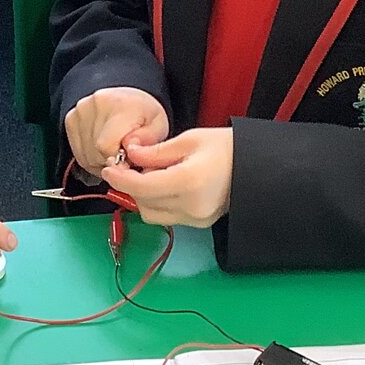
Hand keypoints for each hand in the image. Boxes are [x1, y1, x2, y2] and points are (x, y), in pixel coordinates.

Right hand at [63, 87, 169, 176]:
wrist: (127, 99)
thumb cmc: (143, 114)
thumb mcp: (158, 126)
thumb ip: (148, 140)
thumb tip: (129, 148)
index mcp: (120, 104)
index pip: (106, 146)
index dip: (119, 161)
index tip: (130, 161)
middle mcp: (95, 104)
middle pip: (95, 153)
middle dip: (112, 162)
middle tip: (125, 155)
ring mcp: (80, 111)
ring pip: (86, 157)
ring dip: (101, 162)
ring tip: (115, 151)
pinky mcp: (70, 119)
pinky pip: (79, 154)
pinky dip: (92, 158)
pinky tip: (104, 150)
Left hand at [103, 129, 233, 228]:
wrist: (255, 167)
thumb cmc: (226, 148)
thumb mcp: (189, 140)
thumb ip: (155, 151)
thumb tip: (129, 154)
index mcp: (188, 181)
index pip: (141, 187)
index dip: (120, 178)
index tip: (109, 168)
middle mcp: (191, 206)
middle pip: (143, 203)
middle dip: (131, 186)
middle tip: (130, 166)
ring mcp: (196, 219)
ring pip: (151, 214)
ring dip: (142, 197)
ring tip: (150, 175)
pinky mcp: (199, 224)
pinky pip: (167, 217)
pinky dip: (157, 203)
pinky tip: (164, 185)